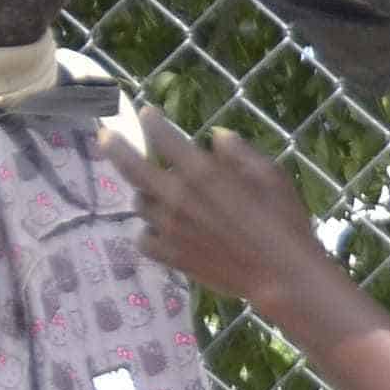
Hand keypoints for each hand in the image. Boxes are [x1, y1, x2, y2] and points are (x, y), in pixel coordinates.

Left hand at [112, 109, 335, 310]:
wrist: (281, 276)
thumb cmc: (283, 221)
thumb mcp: (270, 175)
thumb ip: (239, 153)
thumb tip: (216, 137)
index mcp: (201, 172)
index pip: (164, 138)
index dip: (152, 122)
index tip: (147, 113)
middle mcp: (177, 197)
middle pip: (132, 168)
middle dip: (115, 147)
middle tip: (105, 137)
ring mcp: (169, 229)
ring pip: (140, 203)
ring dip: (145, 193)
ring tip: (156, 191)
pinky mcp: (171, 256)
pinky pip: (143, 239)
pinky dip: (146, 231)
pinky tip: (157, 228)